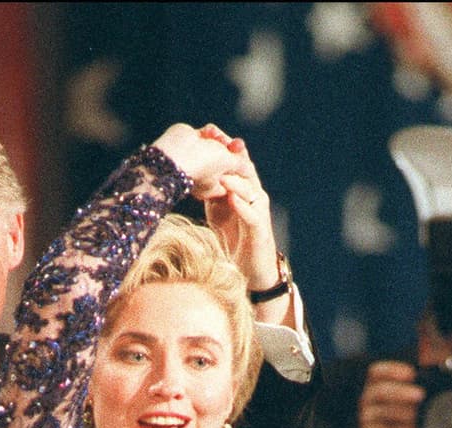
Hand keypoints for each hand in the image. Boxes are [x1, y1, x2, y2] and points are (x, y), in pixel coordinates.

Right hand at [152, 122, 244, 200]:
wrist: (174, 152)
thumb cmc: (202, 164)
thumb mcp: (228, 165)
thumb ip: (241, 166)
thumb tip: (250, 171)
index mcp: (213, 187)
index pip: (233, 176)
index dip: (240, 167)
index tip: (244, 161)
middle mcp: (205, 175)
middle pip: (226, 159)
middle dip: (232, 150)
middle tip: (237, 144)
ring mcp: (198, 159)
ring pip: (218, 144)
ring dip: (220, 138)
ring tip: (216, 137)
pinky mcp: (192, 142)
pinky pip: (208, 134)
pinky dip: (210, 132)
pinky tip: (207, 132)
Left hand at [197, 131, 281, 297]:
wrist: (251, 271)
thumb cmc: (233, 240)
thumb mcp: (217, 212)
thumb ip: (210, 193)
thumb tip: (191, 176)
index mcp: (242, 189)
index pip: (234, 162)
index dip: (223, 147)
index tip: (207, 133)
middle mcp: (253, 195)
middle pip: (244, 168)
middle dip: (230, 155)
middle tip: (215, 142)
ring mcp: (258, 211)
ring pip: (249, 188)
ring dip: (234, 179)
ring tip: (220, 173)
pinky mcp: (261, 229)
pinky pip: (251, 214)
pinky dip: (241, 205)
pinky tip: (230, 198)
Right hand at [358, 359, 422, 427]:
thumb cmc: (402, 419)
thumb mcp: (409, 401)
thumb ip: (417, 387)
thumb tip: (437, 370)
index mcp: (376, 385)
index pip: (376, 372)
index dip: (392, 370)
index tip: (411, 374)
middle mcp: (368, 400)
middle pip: (379, 391)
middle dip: (401, 392)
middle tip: (420, 395)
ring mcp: (366, 418)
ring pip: (381, 412)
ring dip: (402, 413)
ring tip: (418, 416)